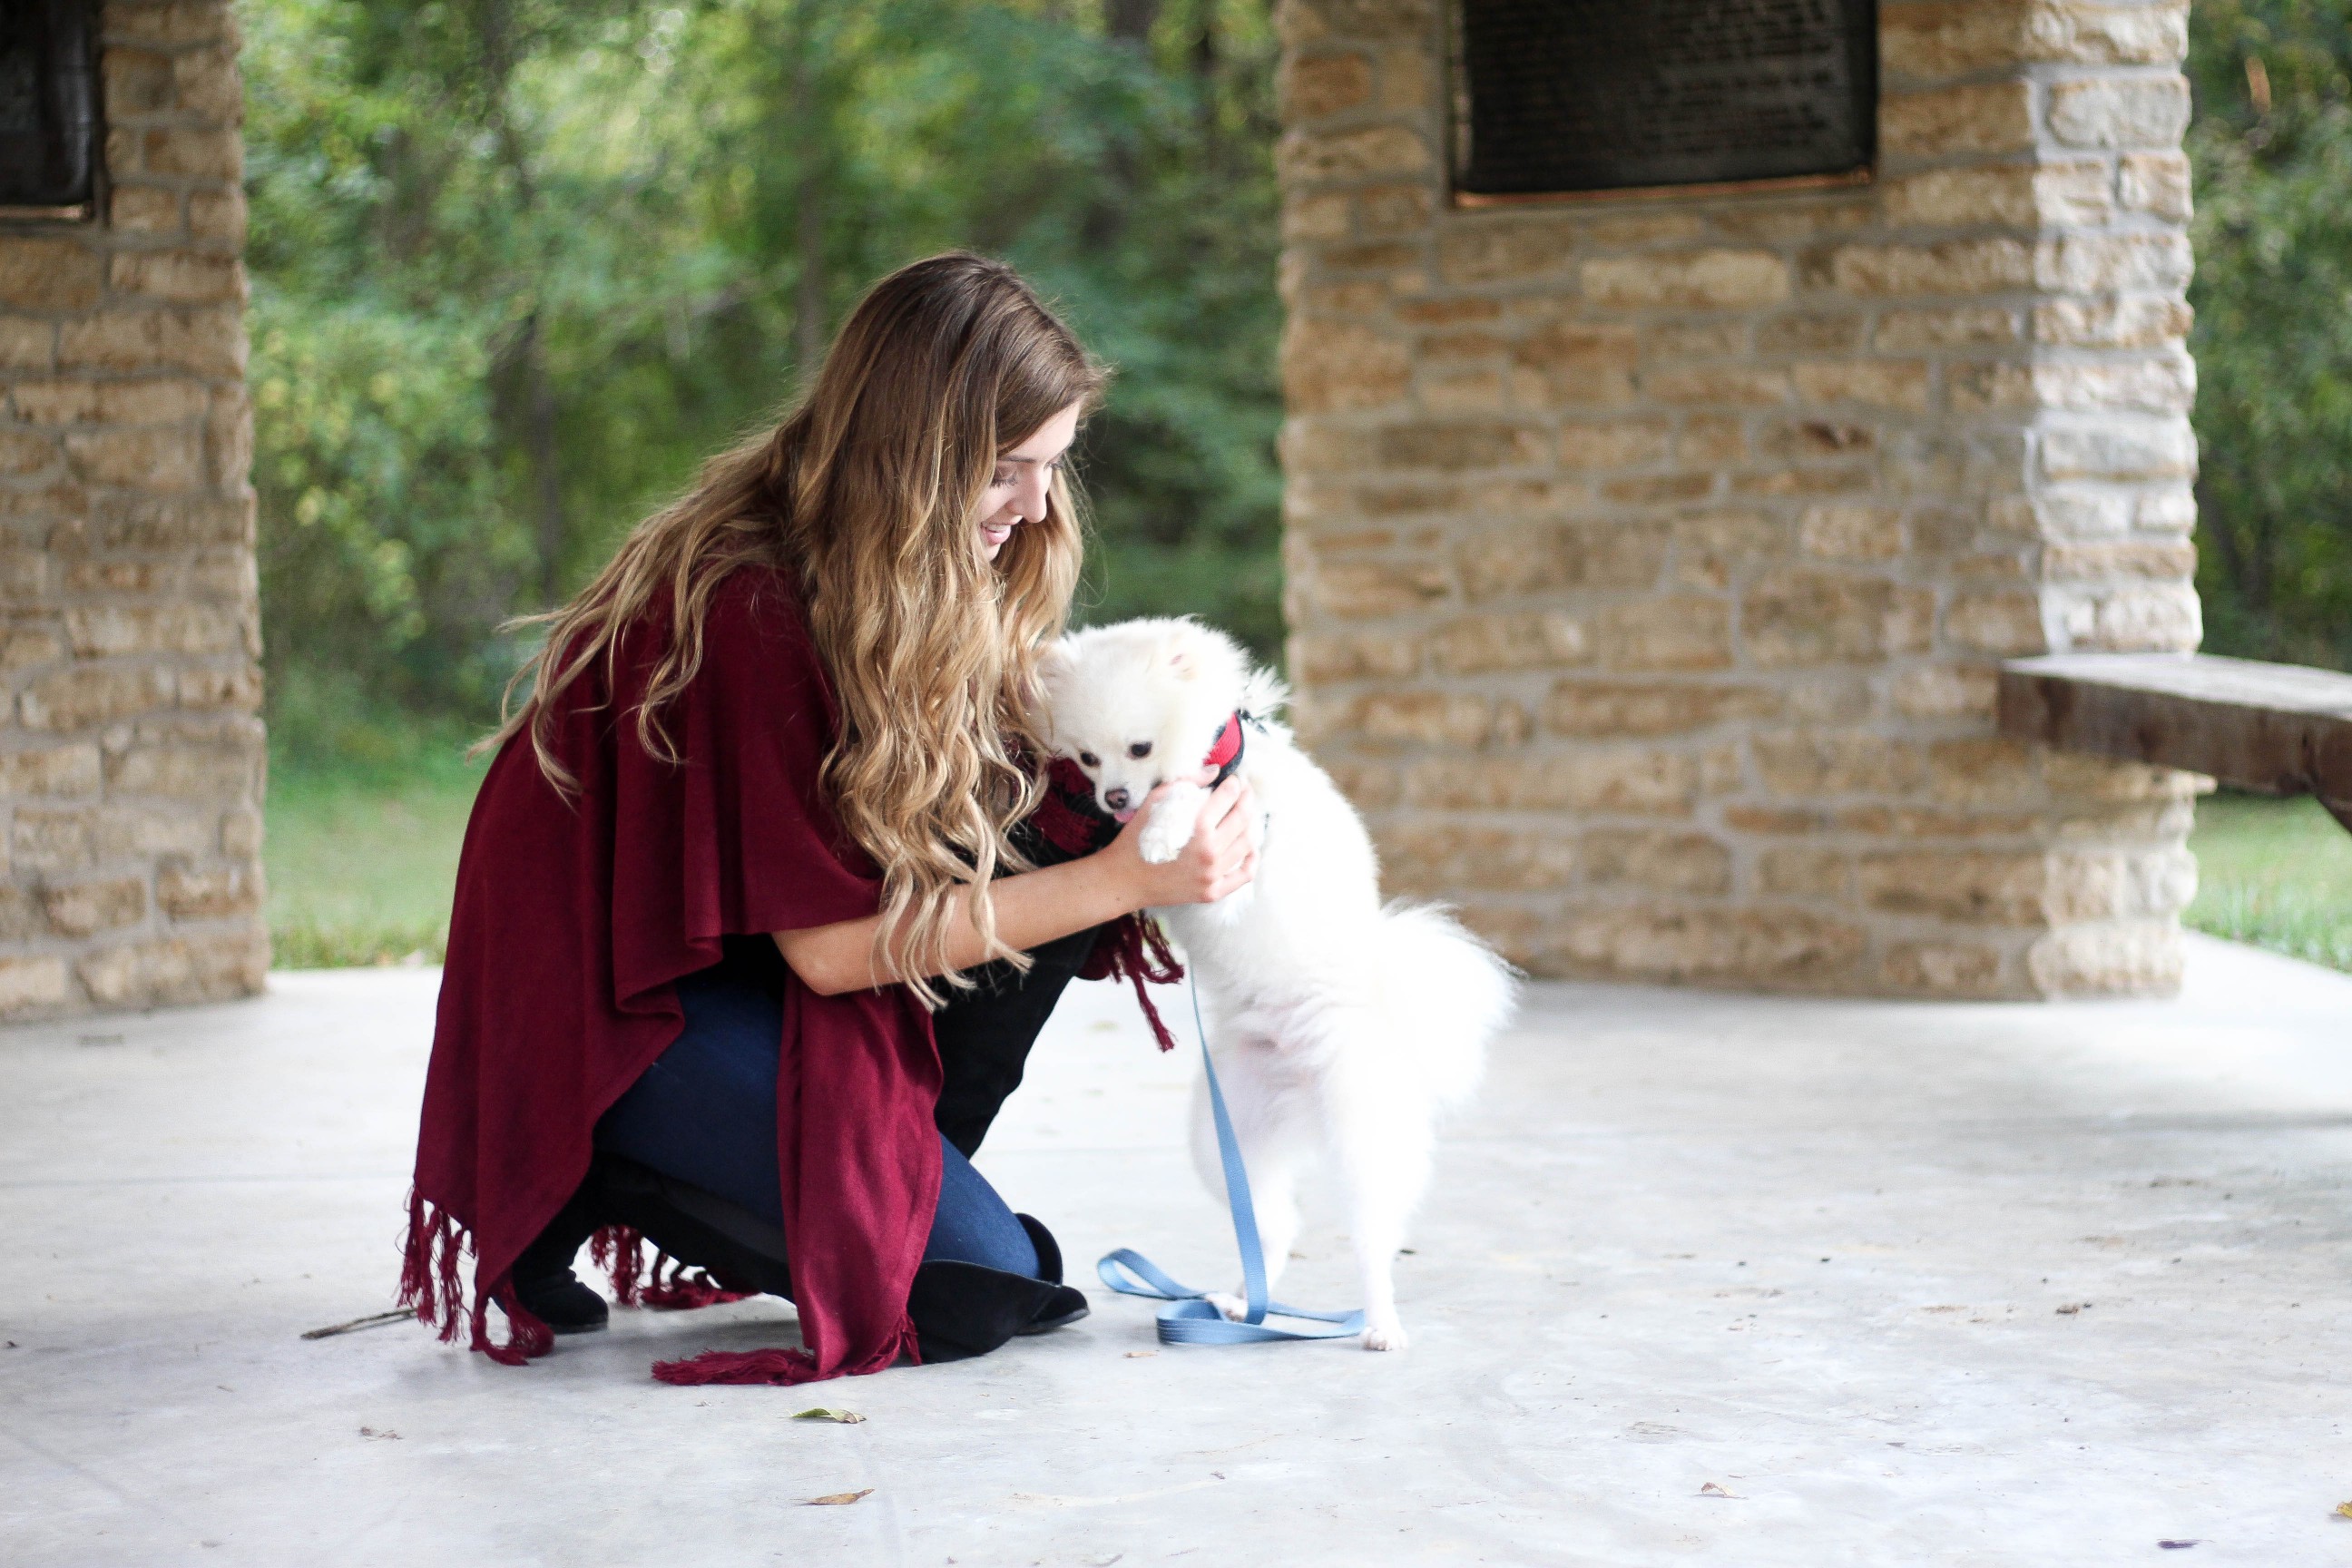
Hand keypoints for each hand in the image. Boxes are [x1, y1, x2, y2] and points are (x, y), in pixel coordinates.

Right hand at [1100, 775, 1256, 910]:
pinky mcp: (1211, 892)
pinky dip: (1252, 860)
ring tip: (1244, 815)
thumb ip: (1185, 782)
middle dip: (1247, 799)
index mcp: (1197, 829)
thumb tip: (1214, 770)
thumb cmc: (1136, 839)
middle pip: (1243, 819)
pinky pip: (1243, 876)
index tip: (1234, 780)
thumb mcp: (1154, 803)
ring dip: (1250, 825)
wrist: (1123, 880)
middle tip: (1245, 792)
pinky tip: (1251, 848)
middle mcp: (1209, 853)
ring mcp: (1212, 875)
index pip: (1228, 798)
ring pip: (1247, 845)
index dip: (1234, 785)